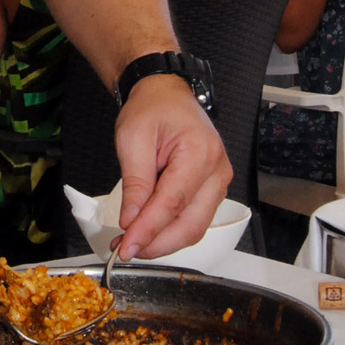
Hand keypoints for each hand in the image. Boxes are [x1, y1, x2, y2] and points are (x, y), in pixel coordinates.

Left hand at [112, 73, 231, 259]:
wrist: (166, 94)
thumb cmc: (153, 108)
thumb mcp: (133, 138)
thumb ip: (135, 182)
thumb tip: (132, 220)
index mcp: (199, 152)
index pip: (173, 203)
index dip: (148, 230)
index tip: (127, 246)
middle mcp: (216, 170)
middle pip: (190, 224)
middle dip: (156, 243)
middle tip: (126, 250)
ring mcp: (218, 181)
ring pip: (194, 227)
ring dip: (163, 241)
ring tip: (132, 242)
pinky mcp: (211, 189)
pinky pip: (193, 219)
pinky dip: (170, 230)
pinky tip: (148, 232)